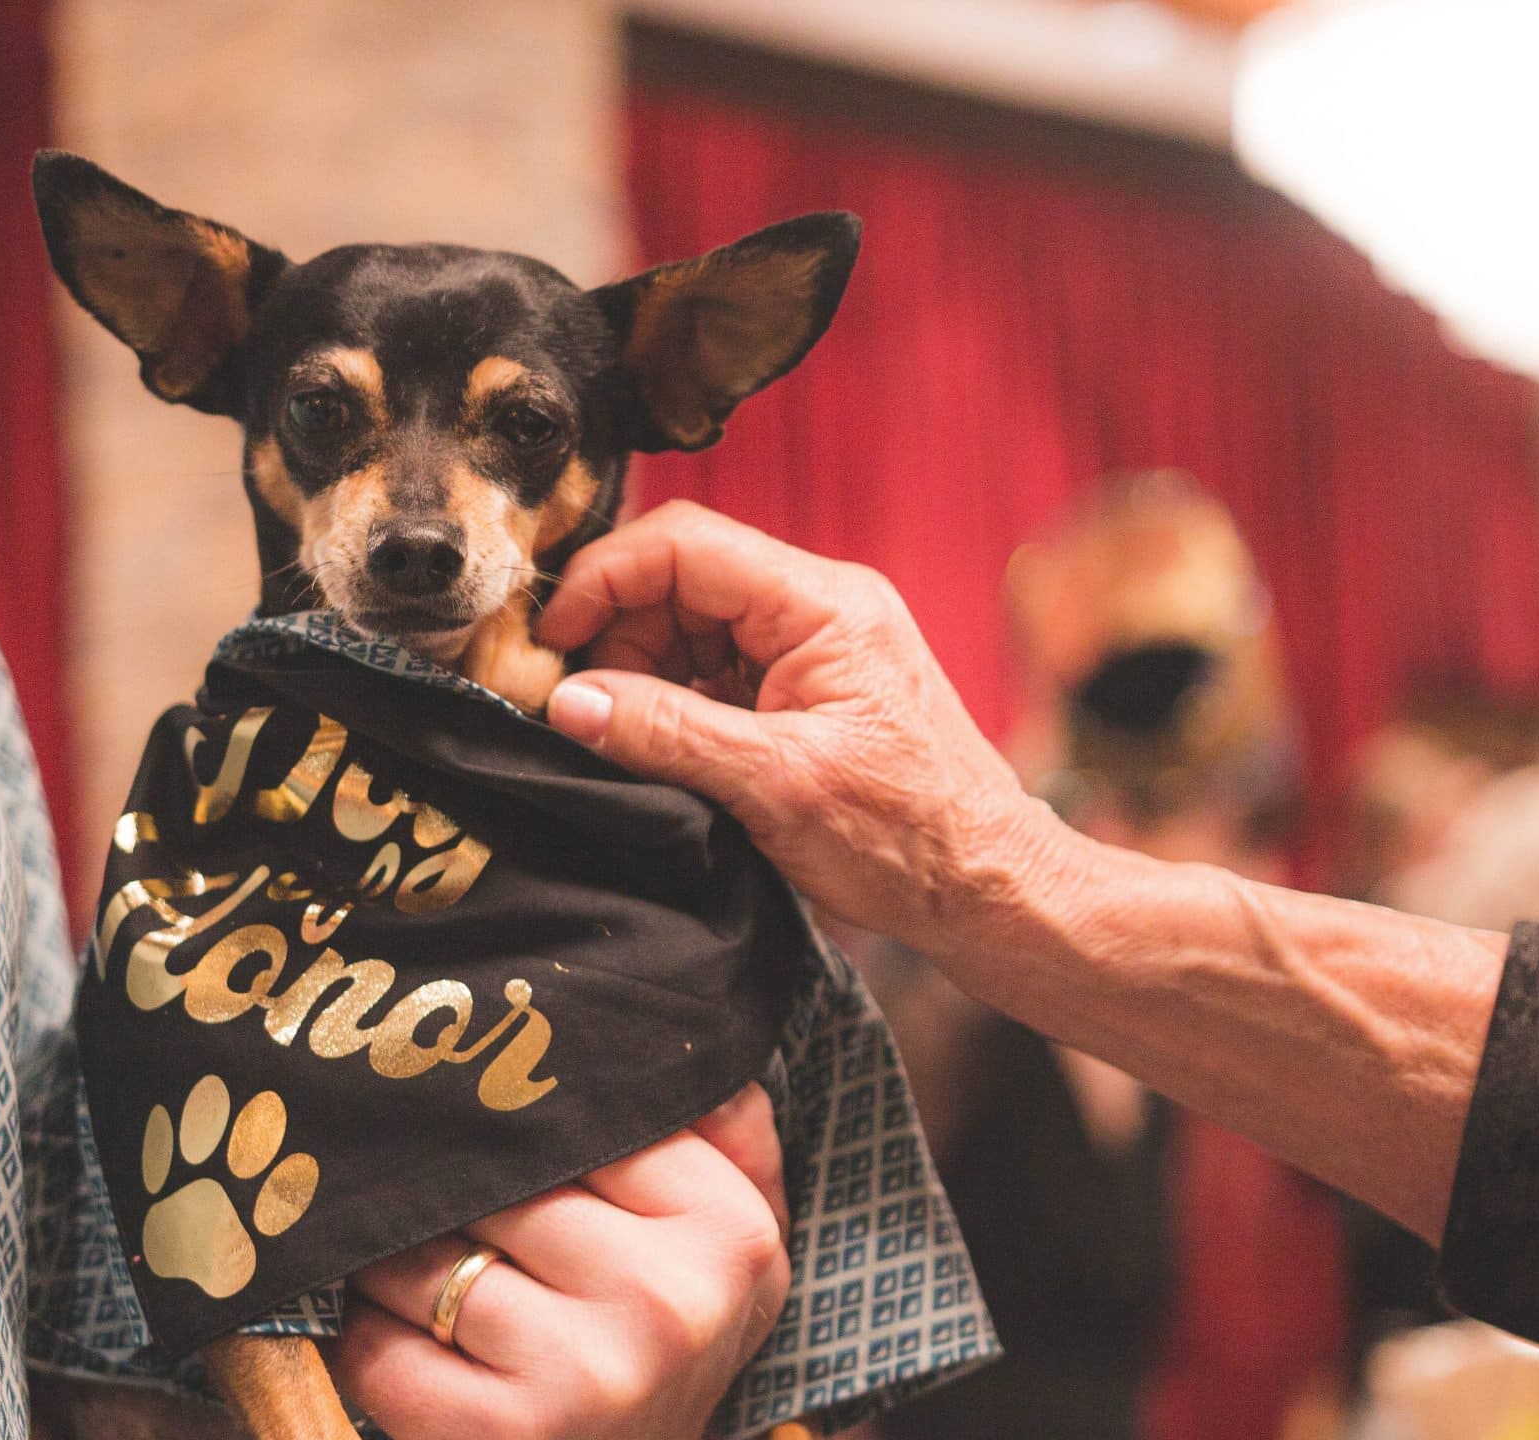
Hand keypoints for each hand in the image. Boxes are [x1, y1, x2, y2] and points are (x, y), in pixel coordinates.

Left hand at [330, 1084, 789, 1439]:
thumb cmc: (664, 1345)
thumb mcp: (727, 1240)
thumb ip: (717, 1125)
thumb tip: (657, 1019)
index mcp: (730, 1231)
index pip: (584, 1118)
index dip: (516, 1124)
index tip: (482, 1120)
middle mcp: (668, 1301)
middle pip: (495, 1184)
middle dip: (448, 1190)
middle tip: (429, 1192)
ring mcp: (589, 1374)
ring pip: (425, 1258)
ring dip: (394, 1263)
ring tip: (416, 1272)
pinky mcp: (506, 1437)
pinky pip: (380, 1349)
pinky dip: (367, 1340)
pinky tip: (400, 1341)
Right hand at [534, 500, 1063, 964]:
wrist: (987, 888)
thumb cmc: (909, 839)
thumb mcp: (775, 786)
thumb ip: (666, 735)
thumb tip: (569, 702)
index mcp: (824, 605)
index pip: (684, 544)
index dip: (603, 580)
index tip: (551, 640)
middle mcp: (819, 608)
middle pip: (680, 580)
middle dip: (617, 635)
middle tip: (579, 707)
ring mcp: (812, 649)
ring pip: (690, 628)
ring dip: (641, 676)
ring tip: (621, 742)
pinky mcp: (804, 692)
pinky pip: (714, 673)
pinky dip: (672, 706)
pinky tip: (659, 754)